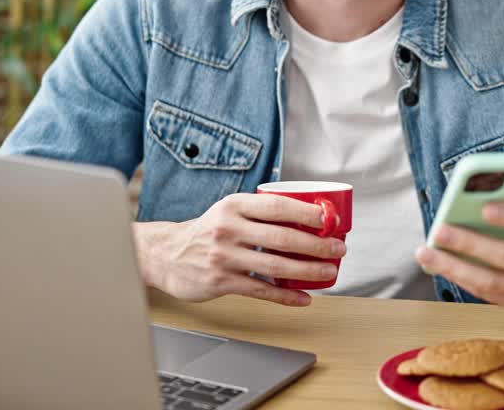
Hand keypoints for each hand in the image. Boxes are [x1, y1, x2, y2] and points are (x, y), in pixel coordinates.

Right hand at [133, 193, 346, 306]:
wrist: (165, 254)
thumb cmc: (206, 231)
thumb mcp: (228, 211)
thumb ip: (259, 212)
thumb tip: (307, 217)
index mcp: (234, 205)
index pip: (278, 206)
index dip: (308, 213)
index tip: (330, 219)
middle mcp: (229, 228)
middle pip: (282, 237)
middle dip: (316, 244)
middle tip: (338, 248)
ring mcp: (224, 256)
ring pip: (275, 265)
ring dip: (308, 270)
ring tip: (329, 272)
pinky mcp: (221, 281)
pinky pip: (261, 290)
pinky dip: (286, 296)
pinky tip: (303, 298)